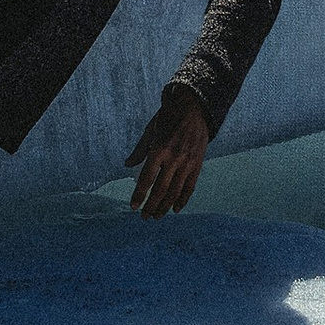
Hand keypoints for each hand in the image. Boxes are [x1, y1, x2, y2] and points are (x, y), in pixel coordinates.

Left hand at [127, 87, 210, 217]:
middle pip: (160, 190)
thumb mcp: (151, 130)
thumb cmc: (168, 118)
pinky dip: (182, 200)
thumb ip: (139, 150)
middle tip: (144, 216)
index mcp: (159, 150)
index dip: (139, 195)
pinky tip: (175, 209)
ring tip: (156, 216)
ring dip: (165, 207)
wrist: (194, 108)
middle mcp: (174, 159)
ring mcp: (187, 163)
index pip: (146, 180)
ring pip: (175, 192)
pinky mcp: (197, 164)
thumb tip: (127, 166)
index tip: (133, 206)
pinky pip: (190, 187)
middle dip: (151, 206)